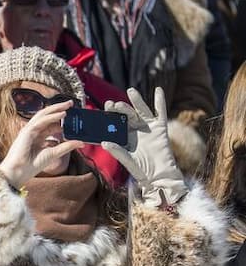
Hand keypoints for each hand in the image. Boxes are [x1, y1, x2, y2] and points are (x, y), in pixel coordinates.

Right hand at [0, 100, 81, 188]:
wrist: (19, 172)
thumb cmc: (31, 165)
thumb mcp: (54, 154)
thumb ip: (67, 147)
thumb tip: (81, 143)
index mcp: (38, 137)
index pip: (51, 125)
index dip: (61, 120)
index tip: (73, 117)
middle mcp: (33, 132)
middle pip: (47, 116)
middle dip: (59, 109)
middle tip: (71, 104)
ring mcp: (29, 131)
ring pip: (43, 115)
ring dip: (56, 109)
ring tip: (68, 105)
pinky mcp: (27, 131)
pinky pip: (41, 121)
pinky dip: (52, 116)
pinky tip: (62, 114)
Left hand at [100, 87, 187, 208]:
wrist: (158, 175)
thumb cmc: (140, 169)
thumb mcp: (126, 159)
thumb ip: (116, 150)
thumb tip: (103, 142)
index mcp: (124, 136)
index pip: (115, 123)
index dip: (110, 115)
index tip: (104, 107)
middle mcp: (135, 130)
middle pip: (126, 115)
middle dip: (120, 109)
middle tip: (112, 103)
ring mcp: (148, 128)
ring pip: (141, 111)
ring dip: (136, 101)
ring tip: (130, 91)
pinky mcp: (160, 128)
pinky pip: (160, 112)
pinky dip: (160, 101)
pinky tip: (158, 90)